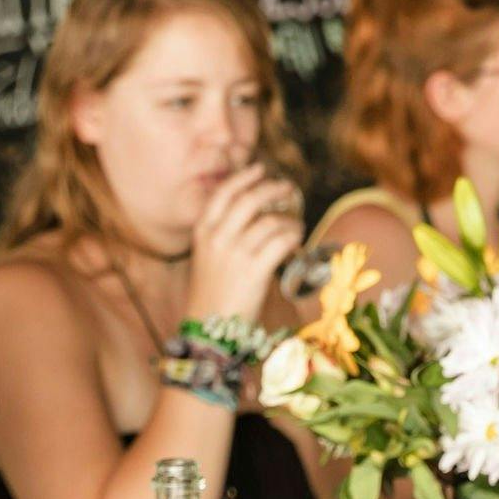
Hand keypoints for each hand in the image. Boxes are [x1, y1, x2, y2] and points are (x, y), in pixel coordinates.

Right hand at [184, 163, 306, 323]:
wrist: (209, 330)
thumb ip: (224, 235)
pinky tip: (296, 240)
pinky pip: (282, 241)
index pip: (224, 193)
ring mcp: (236, 253)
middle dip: (272, 188)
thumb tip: (256, 213)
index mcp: (203, 232)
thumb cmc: (212, 295)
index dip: (244, 178)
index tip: (260, 169)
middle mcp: (217, 238)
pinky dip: (293, 237)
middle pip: (250, 199)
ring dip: (289, 220)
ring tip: (296, 224)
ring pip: (271, 221)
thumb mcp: (207, 258)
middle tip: (287, 188)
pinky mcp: (255, 270)